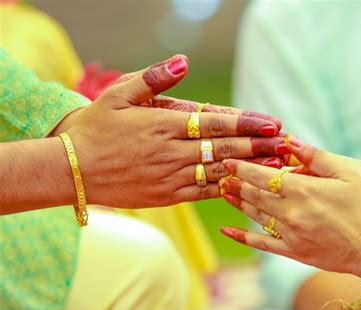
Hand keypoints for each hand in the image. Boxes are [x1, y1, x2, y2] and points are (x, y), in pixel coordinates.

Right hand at [62, 55, 288, 207]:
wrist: (72, 169)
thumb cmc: (95, 128)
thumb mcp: (119, 94)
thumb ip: (153, 78)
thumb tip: (183, 61)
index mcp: (163, 124)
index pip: (215, 122)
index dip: (247, 122)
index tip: (273, 123)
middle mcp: (171, 152)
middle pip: (224, 147)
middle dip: (259, 145)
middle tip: (287, 143)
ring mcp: (170, 177)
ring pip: (219, 172)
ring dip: (250, 168)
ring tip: (277, 165)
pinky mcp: (167, 196)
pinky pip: (204, 194)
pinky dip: (227, 189)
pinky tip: (247, 185)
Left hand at [219, 137, 360, 281]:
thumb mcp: (349, 173)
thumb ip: (316, 156)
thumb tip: (290, 140)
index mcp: (303, 190)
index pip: (262, 175)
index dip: (243, 167)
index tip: (228, 160)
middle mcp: (290, 212)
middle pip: (254, 194)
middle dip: (237, 183)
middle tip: (222, 175)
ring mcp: (290, 234)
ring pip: (255, 215)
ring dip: (238, 202)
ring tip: (225, 192)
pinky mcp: (294, 252)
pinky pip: (262, 243)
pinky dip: (242, 236)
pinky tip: (226, 230)